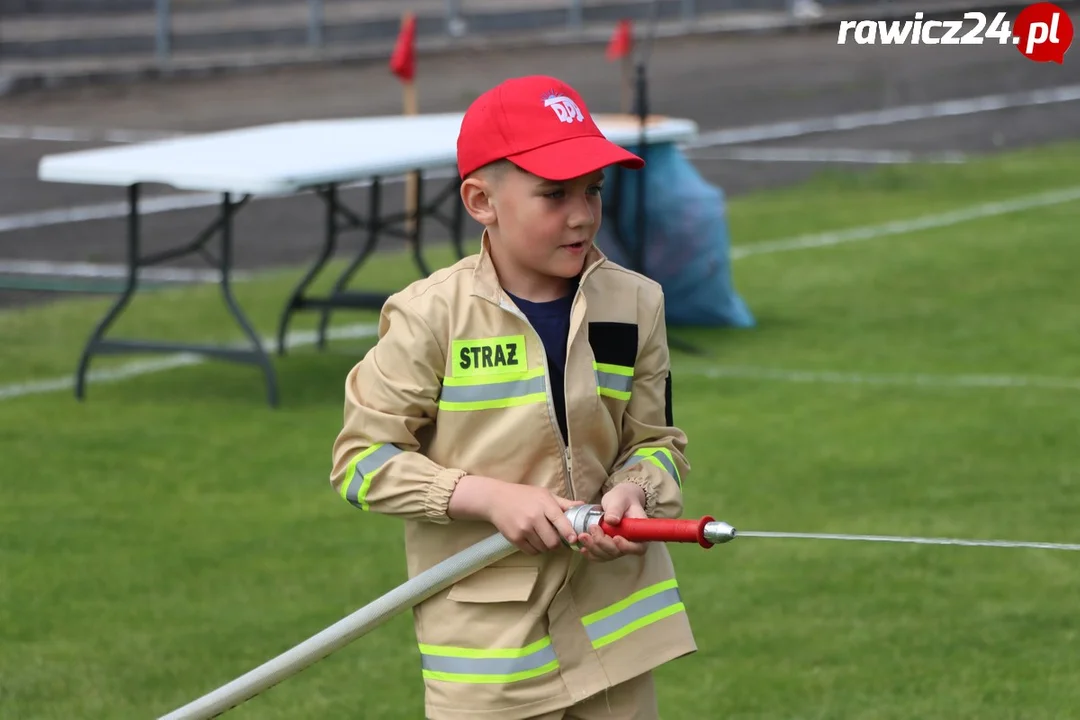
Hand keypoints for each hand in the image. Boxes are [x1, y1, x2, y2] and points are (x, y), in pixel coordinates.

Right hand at [448, 475, 583, 554]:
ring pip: (543, 548)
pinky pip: (532, 551)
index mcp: (544, 504)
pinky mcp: (515, 538)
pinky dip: (536, 549)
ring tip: (543, 537)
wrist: (496, 499)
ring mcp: (523, 529)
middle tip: (557, 539)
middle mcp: (534, 517)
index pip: (560, 521)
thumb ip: (563, 503)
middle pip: (553, 541)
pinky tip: (534, 540)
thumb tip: (582, 506)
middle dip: (558, 543)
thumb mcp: (544, 494)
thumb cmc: (523, 495)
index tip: (574, 539)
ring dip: (546, 546)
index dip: (569, 533)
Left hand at [576, 483, 648, 561]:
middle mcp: (630, 543)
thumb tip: (611, 520)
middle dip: (603, 543)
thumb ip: (616, 508)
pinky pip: (599, 555)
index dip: (627, 547)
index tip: (615, 538)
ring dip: (593, 548)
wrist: (617, 501)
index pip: (638, 548)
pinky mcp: (607, 548)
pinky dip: (590, 553)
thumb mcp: (620, 499)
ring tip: (582, 535)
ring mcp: (618, 547)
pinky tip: (582, 548)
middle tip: (592, 528)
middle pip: (618, 552)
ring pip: (606, 555)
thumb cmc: (622, 499)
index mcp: (639, 532)